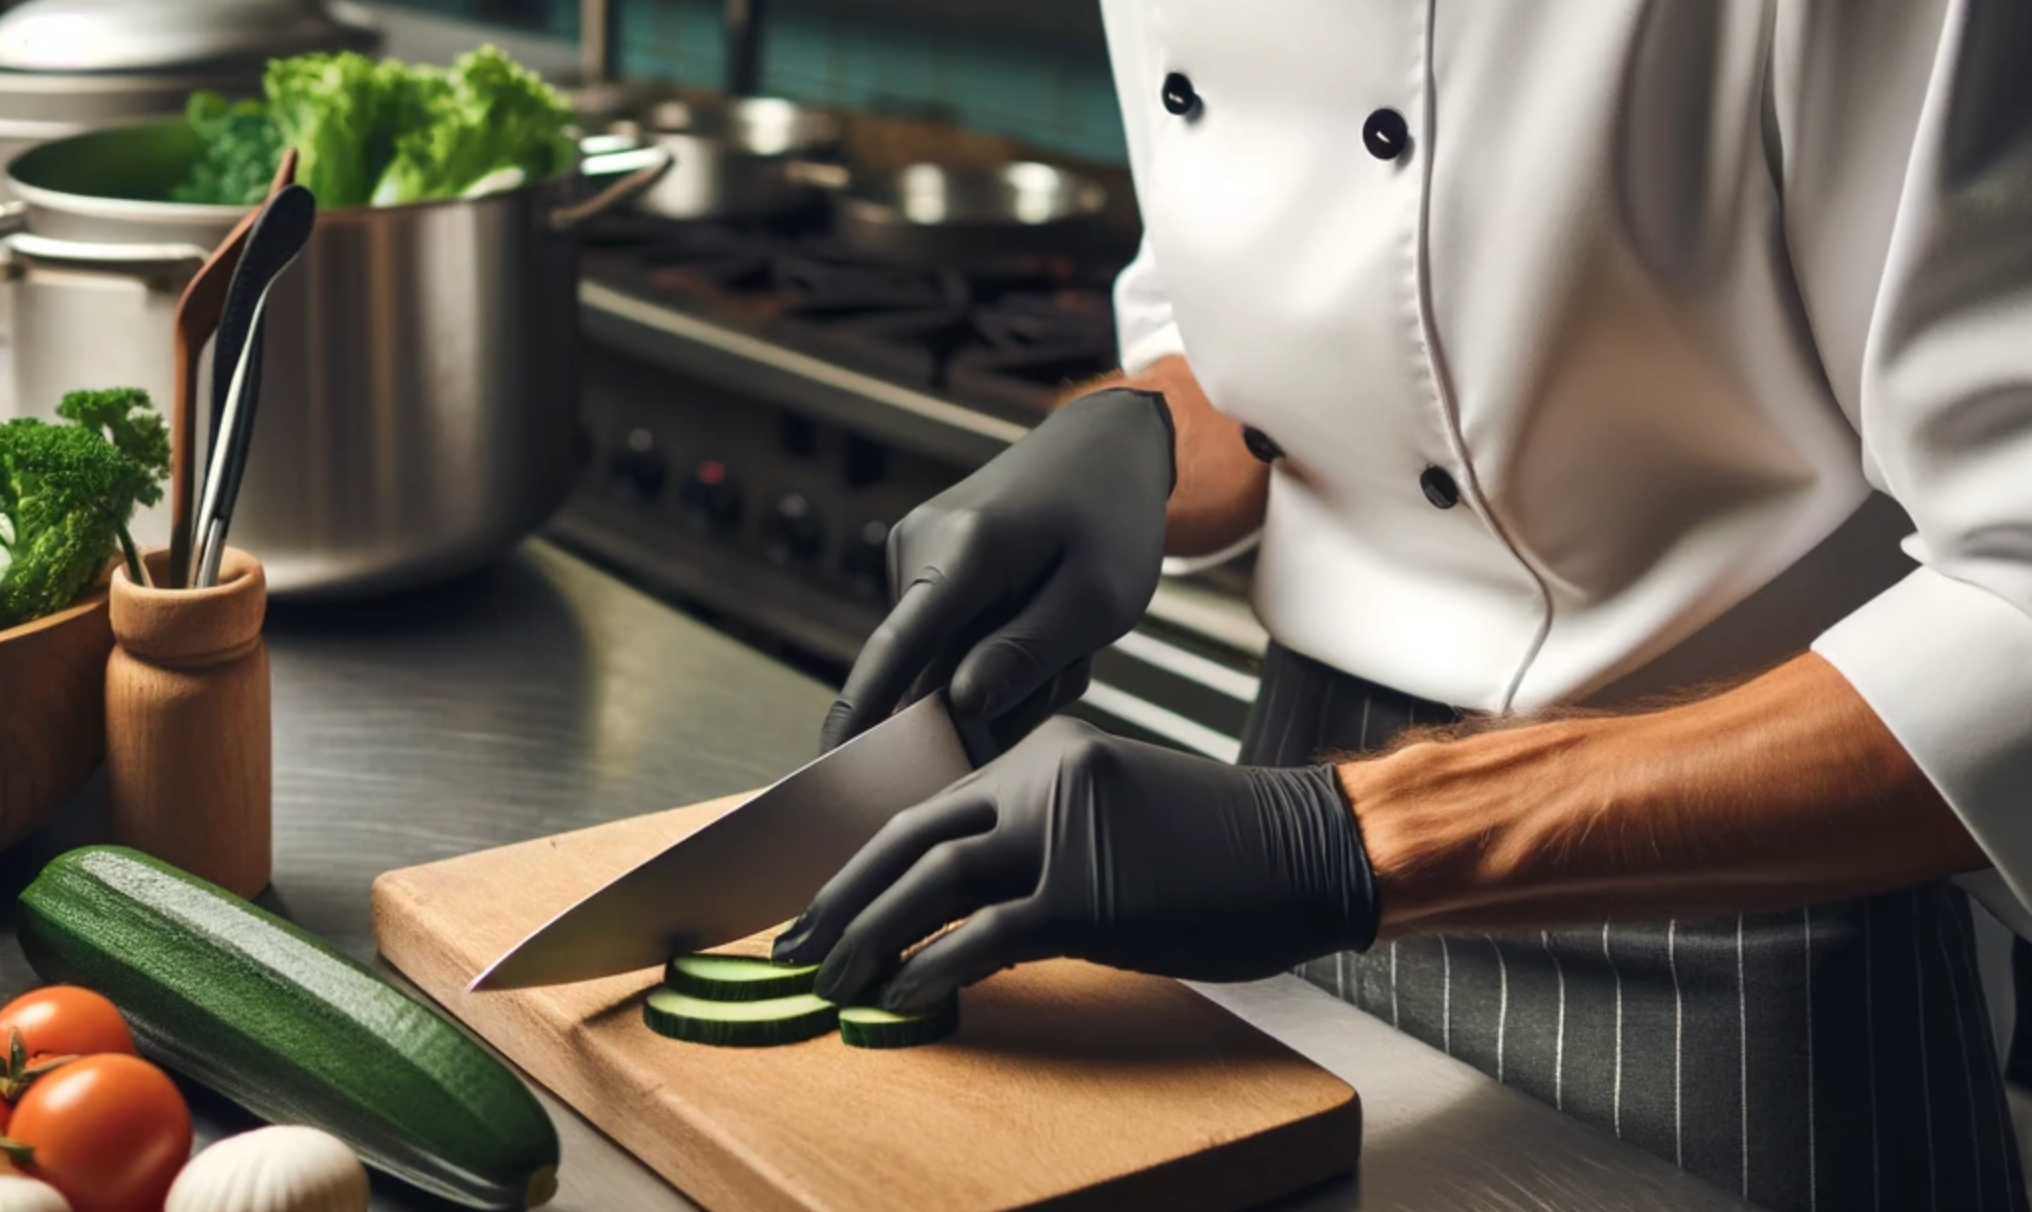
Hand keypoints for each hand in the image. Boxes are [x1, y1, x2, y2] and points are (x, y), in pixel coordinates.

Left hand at [773, 717, 1380, 1012]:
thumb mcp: (1117, 812)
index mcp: (1047, 752)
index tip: (831, 903)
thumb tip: (967, 897)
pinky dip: (933, 969)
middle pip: (912, 834)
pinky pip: (984, 935)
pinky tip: (903, 999)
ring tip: (832, 980)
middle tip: (797, 944)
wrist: (1309, 851)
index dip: (871, 860)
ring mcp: (1063, 832)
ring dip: (869, 934)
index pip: (933, 805)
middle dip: (843, 895)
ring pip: (933, 879)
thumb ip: (1043, 832)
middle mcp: (1044, 776)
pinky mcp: (1086, 895)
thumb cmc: (1223, 846)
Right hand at [817, 388, 1174, 752]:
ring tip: (1065, 633)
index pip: (897, 650)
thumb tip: (957, 704)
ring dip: (1008, 670)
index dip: (862, 712)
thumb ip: (1028, 654)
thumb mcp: (1098, 598)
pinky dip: (998, 646)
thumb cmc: (1111, 521)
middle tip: (1072, 662)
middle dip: (1000, 694)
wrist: (1102, 445)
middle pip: (932, 670)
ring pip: (945, 660)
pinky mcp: (920, 560)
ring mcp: (913, 550)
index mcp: (965, 552)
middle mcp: (920, 546)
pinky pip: (949, 636)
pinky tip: (1040, 619)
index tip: (828, 762)